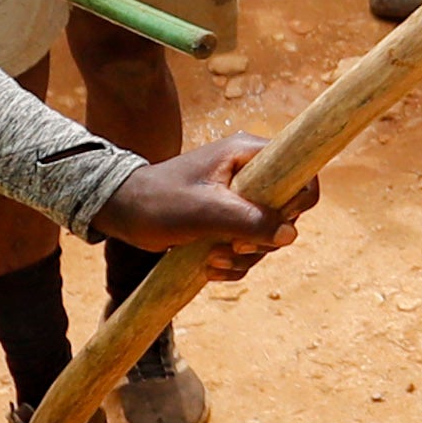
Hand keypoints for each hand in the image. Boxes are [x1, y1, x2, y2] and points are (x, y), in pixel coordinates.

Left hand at [96, 136, 309, 284]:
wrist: (121, 212)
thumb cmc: (158, 201)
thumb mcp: (205, 211)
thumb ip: (249, 220)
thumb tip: (290, 235)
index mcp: (247, 155)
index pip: (300, 172)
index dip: (296, 203)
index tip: (270, 225)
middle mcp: (249, 174)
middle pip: (285, 213)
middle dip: (261, 240)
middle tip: (232, 247)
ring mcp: (239, 199)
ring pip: (267, 236)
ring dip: (243, 258)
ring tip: (212, 260)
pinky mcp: (228, 221)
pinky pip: (248, 248)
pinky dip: (233, 264)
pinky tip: (209, 268)